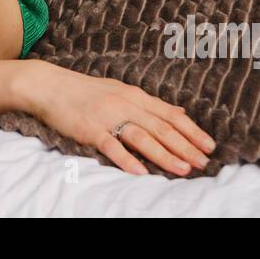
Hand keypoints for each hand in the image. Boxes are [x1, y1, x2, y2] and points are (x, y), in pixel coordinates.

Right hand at [13, 61, 216, 175]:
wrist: (50, 86)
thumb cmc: (86, 91)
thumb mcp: (121, 91)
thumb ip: (150, 104)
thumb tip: (179, 112)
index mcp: (135, 96)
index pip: (170, 115)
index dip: (192, 131)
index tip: (210, 146)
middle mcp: (125, 104)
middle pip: (161, 127)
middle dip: (185, 146)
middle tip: (203, 163)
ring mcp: (108, 117)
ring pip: (142, 137)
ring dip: (164, 155)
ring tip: (183, 169)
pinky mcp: (90, 130)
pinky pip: (112, 146)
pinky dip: (127, 160)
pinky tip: (141, 172)